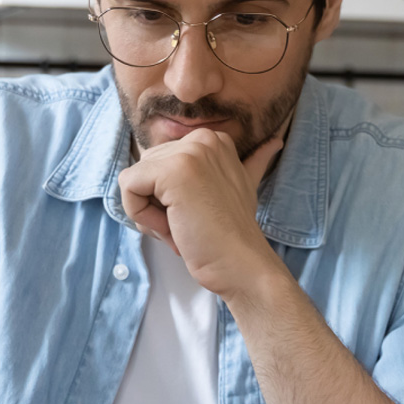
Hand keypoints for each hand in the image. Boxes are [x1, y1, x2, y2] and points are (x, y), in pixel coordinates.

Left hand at [119, 129, 285, 299]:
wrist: (241, 264)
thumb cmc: (232, 234)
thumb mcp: (242, 187)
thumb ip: (252, 163)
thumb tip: (276, 141)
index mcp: (213, 140)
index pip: (158, 163)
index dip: (168, 196)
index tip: (197, 214)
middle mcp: (201, 139)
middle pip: (144, 169)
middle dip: (156, 204)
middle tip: (190, 224)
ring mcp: (188, 153)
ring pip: (134, 180)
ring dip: (150, 213)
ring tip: (184, 226)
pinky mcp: (171, 172)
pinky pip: (127, 188)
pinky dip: (141, 216)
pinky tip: (174, 228)